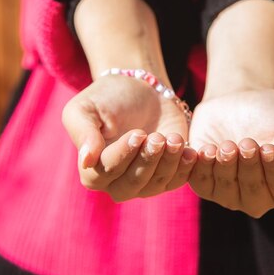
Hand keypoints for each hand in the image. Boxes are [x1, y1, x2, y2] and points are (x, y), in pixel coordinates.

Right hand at [62, 74, 196, 201]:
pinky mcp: (168, 175)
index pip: (105, 172)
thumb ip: (84, 133)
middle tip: (157, 136)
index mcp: (92, 170)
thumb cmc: (106, 98)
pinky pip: (177, 180)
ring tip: (174, 138)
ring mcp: (144, 183)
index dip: (122, 155)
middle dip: (147, 161)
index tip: (138, 133)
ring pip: (156, 184)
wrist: (138, 90)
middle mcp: (116, 183)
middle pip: (131, 185)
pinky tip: (190, 150)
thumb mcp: (85, 109)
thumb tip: (86, 160)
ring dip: (168, 163)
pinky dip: (185, 168)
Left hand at [187, 89, 273, 217]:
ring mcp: (229, 193)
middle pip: (254, 194)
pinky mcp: (204, 182)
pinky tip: (208, 148)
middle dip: (249, 167)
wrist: (241, 97)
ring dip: (226, 165)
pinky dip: (202, 167)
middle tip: (248, 141)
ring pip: (226, 190)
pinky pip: (200, 183)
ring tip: (228, 143)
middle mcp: (259, 198)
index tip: (269, 147)